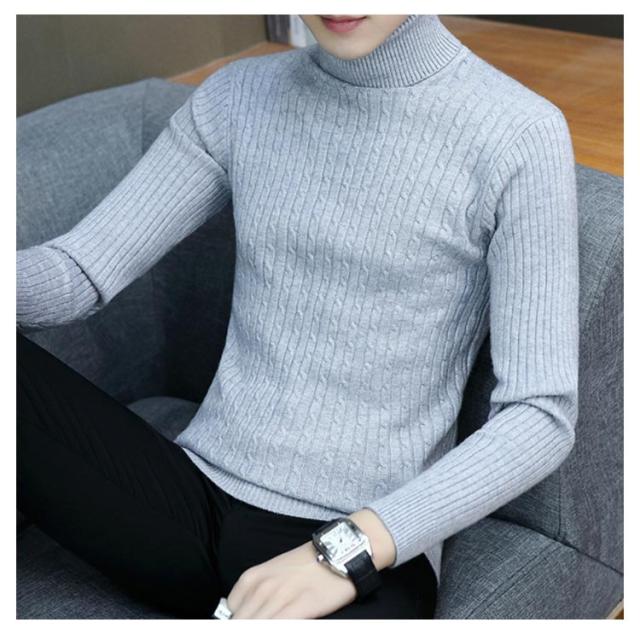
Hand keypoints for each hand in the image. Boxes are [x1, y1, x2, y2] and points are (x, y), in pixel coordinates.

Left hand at [223, 509, 395, 618]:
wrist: (339, 550)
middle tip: (255, 629)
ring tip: (274, 626)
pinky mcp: (302, 606)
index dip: (239, 623)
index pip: (231, 613)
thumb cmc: (308, 563)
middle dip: (247, 629)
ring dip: (257, 632)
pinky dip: (276, 632)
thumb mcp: (274, 572)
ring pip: (255, 627)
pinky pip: (278, 628)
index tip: (248, 624)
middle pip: (241, 623)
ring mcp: (281, 596)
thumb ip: (256, 593)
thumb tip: (245, 615)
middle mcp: (262, 587)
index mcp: (252, 577)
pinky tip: (282, 630)